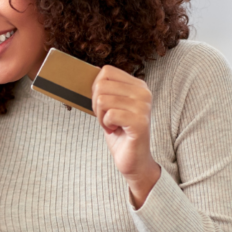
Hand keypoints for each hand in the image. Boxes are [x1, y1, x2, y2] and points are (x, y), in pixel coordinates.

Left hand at [91, 64, 161, 207]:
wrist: (134, 159)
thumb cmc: (120, 132)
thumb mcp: (112, 106)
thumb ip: (106, 89)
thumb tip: (87, 73)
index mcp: (138, 86)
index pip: (106, 72)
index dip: (96, 88)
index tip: (103, 105)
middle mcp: (143, 93)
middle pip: (101, 85)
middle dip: (96, 105)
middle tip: (106, 118)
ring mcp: (143, 107)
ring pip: (102, 100)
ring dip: (101, 117)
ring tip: (111, 125)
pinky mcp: (139, 122)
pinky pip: (109, 114)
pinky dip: (105, 125)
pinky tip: (114, 130)